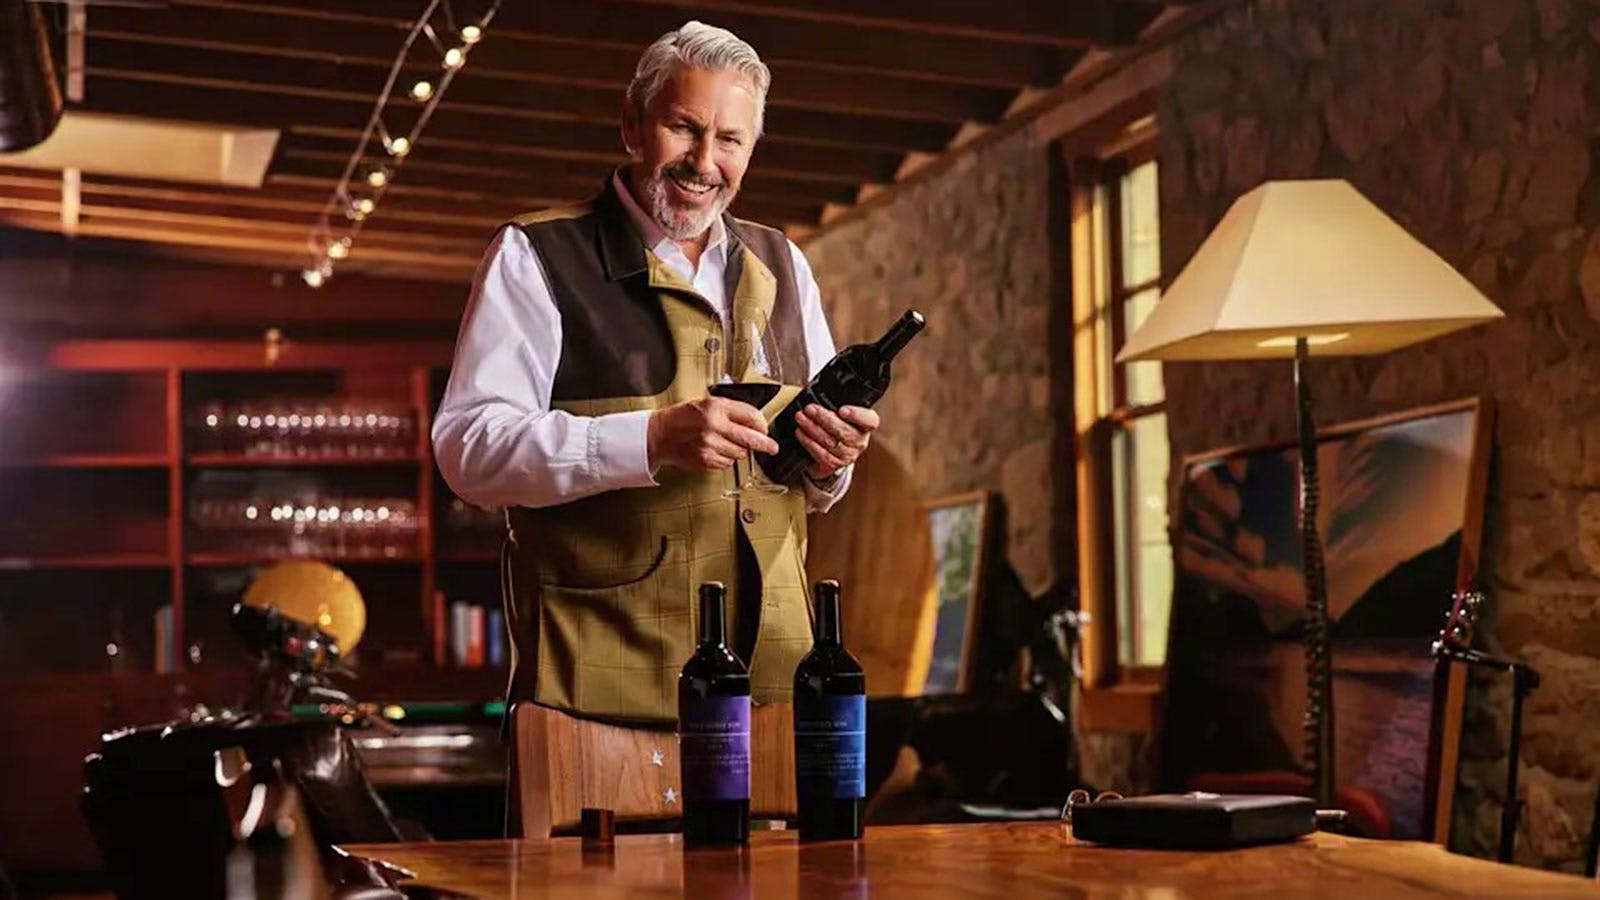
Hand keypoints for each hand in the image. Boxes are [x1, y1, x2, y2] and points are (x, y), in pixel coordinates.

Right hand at [647, 397, 779, 471]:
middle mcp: (714, 425)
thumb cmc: (683, 417)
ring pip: (741, 453)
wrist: (660, 434)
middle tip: (772, 448)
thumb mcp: (707, 403)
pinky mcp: (706, 460)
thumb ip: (732, 411)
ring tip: (727, 443)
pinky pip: (728, 463)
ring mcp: (710, 444)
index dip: (762, 424)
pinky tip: (716, 451)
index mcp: (716, 407)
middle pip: (752, 438)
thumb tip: (756, 423)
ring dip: (740, 450)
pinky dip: (727, 459)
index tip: (764, 429)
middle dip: (766, 445)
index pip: (752, 416)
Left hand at [795, 404, 878, 479]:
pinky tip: (800, 433)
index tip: (842, 410)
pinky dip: (809, 443)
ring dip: (812, 429)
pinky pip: (822, 454)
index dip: (857, 415)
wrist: (830, 445)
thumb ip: (835, 402)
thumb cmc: (835, 421)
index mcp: (866, 424)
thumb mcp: (838, 409)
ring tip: (800, 418)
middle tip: (809, 408)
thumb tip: (819, 392)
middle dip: (824, 418)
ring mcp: (849, 454)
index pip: (869, 420)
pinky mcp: (836, 464)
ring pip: (830, 442)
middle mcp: (861, 441)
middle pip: (844, 431)